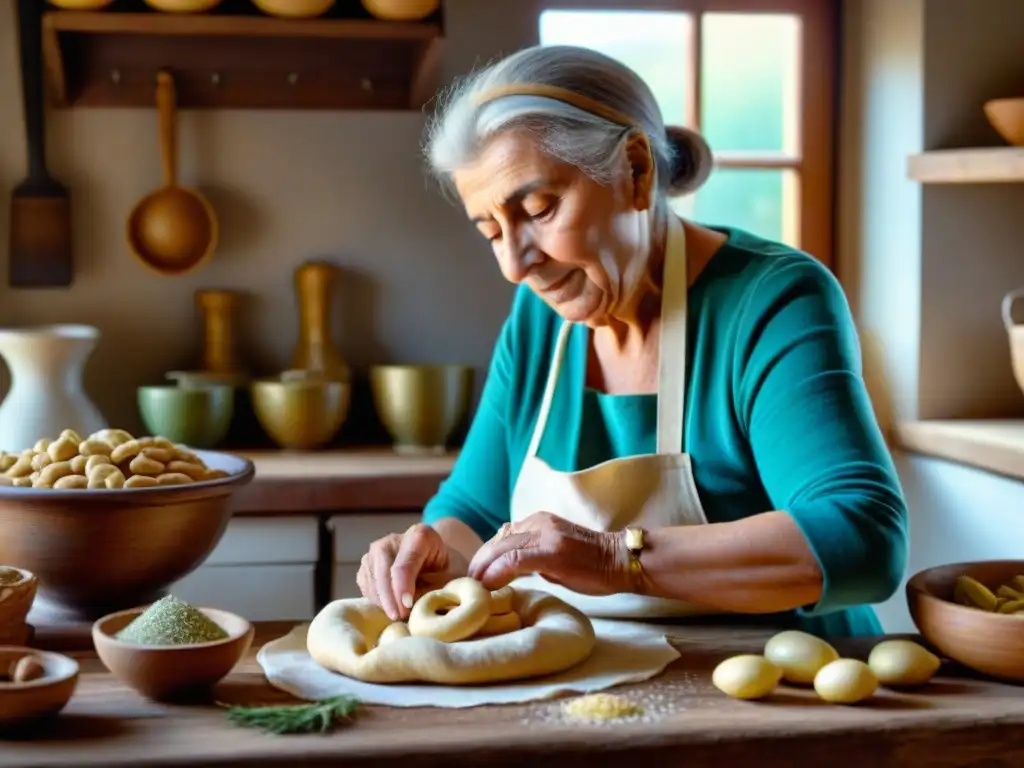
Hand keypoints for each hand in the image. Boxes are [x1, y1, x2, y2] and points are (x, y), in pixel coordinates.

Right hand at [357, 523, 459, 620]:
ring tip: (400, 616)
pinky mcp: (367, 565)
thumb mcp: (451, 577)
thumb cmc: (447, 569)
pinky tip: (391, 608)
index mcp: (420, 535)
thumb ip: (433, 588)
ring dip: (383, 601)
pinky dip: (376, 600)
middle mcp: (393, 539)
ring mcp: (376, 551)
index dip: (403, 586)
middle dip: (390, 598)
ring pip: (372, 579)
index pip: (405, 564)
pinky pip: (366, 586)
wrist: (435, 561)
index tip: (408, 606)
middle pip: (384, 570)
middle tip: (400, 617)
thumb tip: (409, 605)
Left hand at [467, 512, 629, 594]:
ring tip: (474, 589)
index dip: (484, 558)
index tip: (475, 578)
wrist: (619, 560)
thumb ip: (530, 554)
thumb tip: (505, 567)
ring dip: (483, 570)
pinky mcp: (551, 551)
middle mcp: (537, 522)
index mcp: (537, 521)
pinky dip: (497, 573)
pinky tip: (489, 586)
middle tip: (467, 586)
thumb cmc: (589, 562)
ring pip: (500, 549)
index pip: (500, 537)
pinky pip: (514, 560)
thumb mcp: (553, 552)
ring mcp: (544, 535)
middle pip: (495, 542)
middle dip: (478, 565)